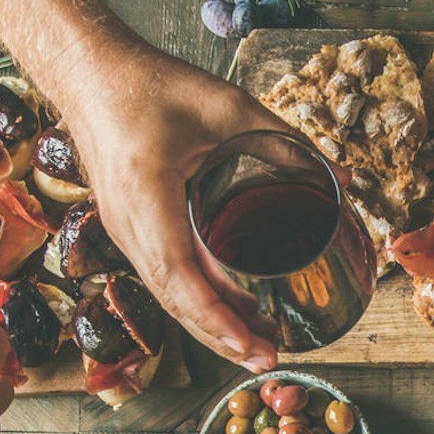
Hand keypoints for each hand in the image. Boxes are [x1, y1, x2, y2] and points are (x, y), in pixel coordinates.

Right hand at [56, 39, 295, 371]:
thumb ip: (285, 140)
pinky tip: (231, 312)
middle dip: (222, 337)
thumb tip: (344, 176)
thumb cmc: (147, 84)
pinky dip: (199, 301)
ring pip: (171, 294)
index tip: (253, 346)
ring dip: (212, 325)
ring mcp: (126, 230)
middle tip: (270, 360)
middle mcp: (129, 225)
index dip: (217, 319)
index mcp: (146, 197)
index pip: (179, 277)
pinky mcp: (133, 228)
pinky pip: (166, 275)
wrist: (89, 73)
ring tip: (259, 347)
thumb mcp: (225, 105)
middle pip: (176, 301)